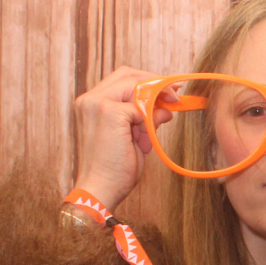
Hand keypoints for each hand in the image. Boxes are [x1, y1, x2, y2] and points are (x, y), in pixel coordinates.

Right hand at [71, 66, 169, 211]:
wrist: (100, 190)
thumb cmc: (115, 169)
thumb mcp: (135, 138)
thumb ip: (146, 119)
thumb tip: (166, 109)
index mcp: (92, 103)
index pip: (122, 79)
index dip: (148, 81)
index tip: (170, 90)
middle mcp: (90, 99)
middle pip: (128, 74)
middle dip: (155, 84)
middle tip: (175, 97)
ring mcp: (97, 103)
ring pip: (136, 87)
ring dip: (152, 106)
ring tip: (150, 132)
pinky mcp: (109, 112)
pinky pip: (140, 108)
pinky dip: (149, 121)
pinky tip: (145, 140)